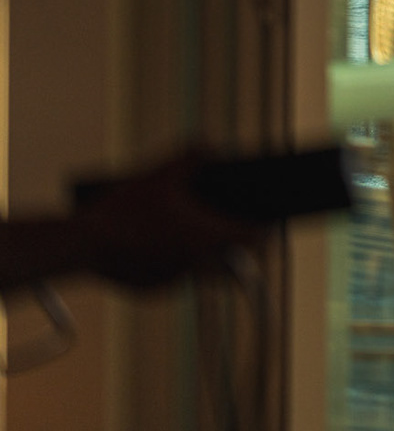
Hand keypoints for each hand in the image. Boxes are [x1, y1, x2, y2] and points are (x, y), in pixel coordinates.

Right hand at [74, 153, 264, 288]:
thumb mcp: (160, 175)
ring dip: (205, 258)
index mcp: (208, 237)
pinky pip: (171, 279)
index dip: (268, 231)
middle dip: (239, 249)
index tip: (272, 222)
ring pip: (201, 273)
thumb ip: (190, 157)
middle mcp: (197, 265)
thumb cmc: (124, 208)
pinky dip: (172, 265)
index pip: (257, 240)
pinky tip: (165, 248)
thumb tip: (208, 145)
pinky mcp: (150, 291)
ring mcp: (173, 282)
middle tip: (242, 231)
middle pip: (235, 264)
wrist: (79, 245)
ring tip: (201, 234)